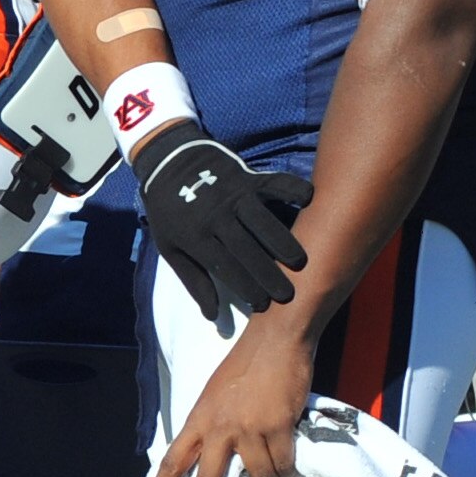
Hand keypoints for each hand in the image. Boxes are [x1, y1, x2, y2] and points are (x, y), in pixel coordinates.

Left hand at [133, 124, 312, 317]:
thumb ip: (194, 281)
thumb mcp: (170, 247)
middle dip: (267, 274)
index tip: (263, 307)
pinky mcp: (247, 176)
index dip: (245, 289)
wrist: (166, 159)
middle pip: (245, 249)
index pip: (224, 268)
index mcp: (194, 236)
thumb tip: (212, 317)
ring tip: (300, 262)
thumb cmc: (169, 210)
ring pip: (261, 221)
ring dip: (283, 241)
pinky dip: (292, 188)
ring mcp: (232, 194)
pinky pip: (273, 183)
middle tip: (288, 295)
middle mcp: (215, 216)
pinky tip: (309, 200)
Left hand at [142, 309, 312, 476]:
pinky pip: (283, 465)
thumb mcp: (214, 395)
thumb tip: (213, 455)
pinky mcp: (278, 426)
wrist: (276, 339)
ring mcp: (248, 428)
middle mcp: (219, 428)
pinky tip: (287, 463)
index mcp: (198, 419)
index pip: (172, 461)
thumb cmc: (245, 364)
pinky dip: (286, 470)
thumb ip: (211, 425)